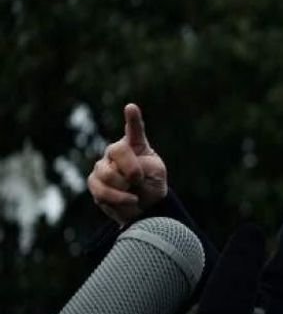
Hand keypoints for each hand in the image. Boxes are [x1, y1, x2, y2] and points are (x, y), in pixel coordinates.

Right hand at [87, 103, 167, 225]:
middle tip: (139, 180)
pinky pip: (102, 190)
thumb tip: (120, 169)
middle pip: (117, 150)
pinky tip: (129, 200)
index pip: (134, 130)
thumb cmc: (152, 183)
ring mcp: (102, 166)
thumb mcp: (157, 172)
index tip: (131, 108)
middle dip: (132, 170)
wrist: (144, 205)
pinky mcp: (94, 183)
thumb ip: (142, 166)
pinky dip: (118, 198)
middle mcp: (115, 152)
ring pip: (107, 173)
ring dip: (125, 187)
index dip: (132, 119)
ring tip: (134, 192)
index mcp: (135, 145)